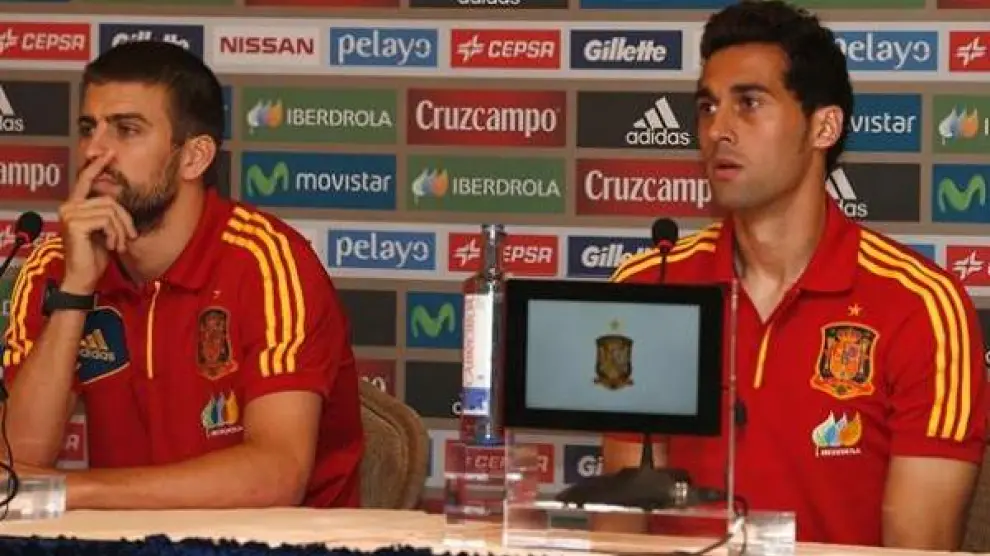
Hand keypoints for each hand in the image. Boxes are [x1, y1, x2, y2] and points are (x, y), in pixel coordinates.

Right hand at [57, 151, 137, 293]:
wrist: (84, 278)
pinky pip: (107, 220)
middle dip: (125, 220)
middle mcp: (69, 207)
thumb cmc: (96, 256)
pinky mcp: (75, 223)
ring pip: (110, 210)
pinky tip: (111, 245)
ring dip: (121, 230)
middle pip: (109, 200)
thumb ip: (109, 214)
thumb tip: (119, 198)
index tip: (110, 152)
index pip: (85, 180)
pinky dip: (115, 233)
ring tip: (118, 244)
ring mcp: (70, 214)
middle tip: (129, 237)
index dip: (97, 165)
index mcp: (75, 206)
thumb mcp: (106, 230)